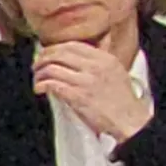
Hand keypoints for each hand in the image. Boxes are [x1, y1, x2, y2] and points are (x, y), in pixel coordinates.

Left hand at [33, 40, 153, 143]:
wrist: (129, 120)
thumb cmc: (121, 100)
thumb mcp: (115, 72)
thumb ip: (97, 62)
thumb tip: (75, 58)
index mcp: (105, 59)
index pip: (73, 45)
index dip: (55, 48)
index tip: (47, 54)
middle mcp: (95, 67)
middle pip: (59, 53)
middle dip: (42, 58)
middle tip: (36, 66)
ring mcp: (85, 81)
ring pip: (52, 68)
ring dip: (39, 74)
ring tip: (37, 80)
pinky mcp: (77, 96)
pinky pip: (52, 84)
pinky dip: (41, 85)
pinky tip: (39, 89)